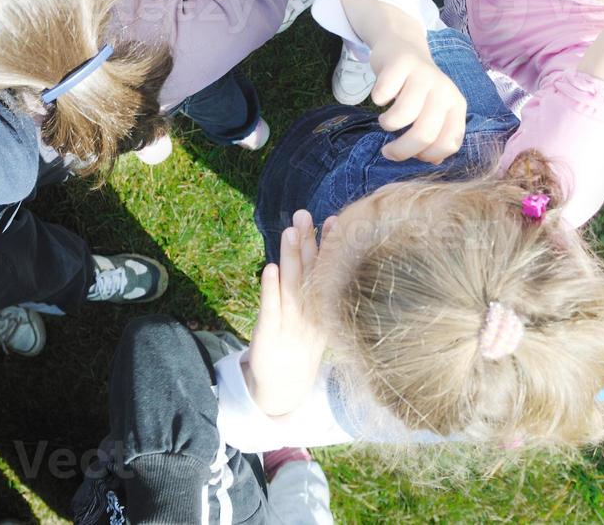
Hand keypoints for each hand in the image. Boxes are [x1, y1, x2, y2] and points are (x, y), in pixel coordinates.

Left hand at [244, 210, 330, 417]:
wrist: (284, 389)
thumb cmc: (301, 347)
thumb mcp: (318, 321)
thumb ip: (320, 289)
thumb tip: (326, 254)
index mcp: (324, 310)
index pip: (328, 273)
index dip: (331, 247)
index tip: (335, 220)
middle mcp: (310, 315)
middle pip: (310, 274)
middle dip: (308, 243)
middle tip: (304, 215)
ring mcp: (290, 325)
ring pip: (291, 287)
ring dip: (291, 259)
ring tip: (290, 232)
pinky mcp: (269, 335)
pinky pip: (271, 309)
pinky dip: (270, 290)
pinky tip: (270, 268)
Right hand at [366, 35, 466, 163]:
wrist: (402, 47)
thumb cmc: (417, 89)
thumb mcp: (433, 111)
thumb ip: (436, 135)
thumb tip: (432, 162)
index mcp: (456, 107)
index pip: (449, 144)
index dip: (428, 156)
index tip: (413, 155)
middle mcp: (445, 91)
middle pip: (425, 133)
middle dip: (402, 150)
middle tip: (388, 152)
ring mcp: (424, 75)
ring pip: (404, 115)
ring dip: (388, 124)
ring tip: (386, 120)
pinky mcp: (401, 64)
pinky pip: (384, 93)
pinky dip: (377, 100)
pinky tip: (380, 97)